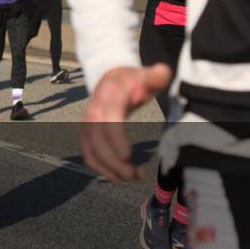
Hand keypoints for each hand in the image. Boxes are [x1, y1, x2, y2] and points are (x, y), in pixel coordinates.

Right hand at [81, 64, 172, 182]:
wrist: (110, 78)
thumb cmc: (132, 80)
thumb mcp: (144, 76)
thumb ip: (154, 76)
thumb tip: (163, 71)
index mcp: (109, 97)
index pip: (109, 119)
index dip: (116, 138)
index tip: (128, 156)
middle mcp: (94, 112)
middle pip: (98, 140)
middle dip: (114, 162)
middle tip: (136, 174)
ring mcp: (87, 124)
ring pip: (92, 152)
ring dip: (109, 169)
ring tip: (132, 177)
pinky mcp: (86, 135)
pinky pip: (89, 156)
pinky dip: (102, 170)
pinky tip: (119, 177)